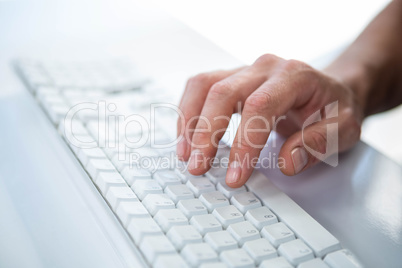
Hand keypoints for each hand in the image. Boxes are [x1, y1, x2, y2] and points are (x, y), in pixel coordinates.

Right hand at [176, 54, 362, 186]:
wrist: (329, 88)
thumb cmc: (334, 107)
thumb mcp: (345, 128)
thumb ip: (319, 143)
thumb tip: (286, 163)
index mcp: (295, 76)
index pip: (259, 107)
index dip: (243, 144)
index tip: (234, 175)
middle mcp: (265, 68)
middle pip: (223, 93)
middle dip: (206, 134)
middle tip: (198, 167)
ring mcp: (245, 69)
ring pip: (204, 85)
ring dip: (190, 121)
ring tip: (185, 154)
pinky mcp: (232, 77)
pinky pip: (201, 87)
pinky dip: (188, 112)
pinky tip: (186, 136)